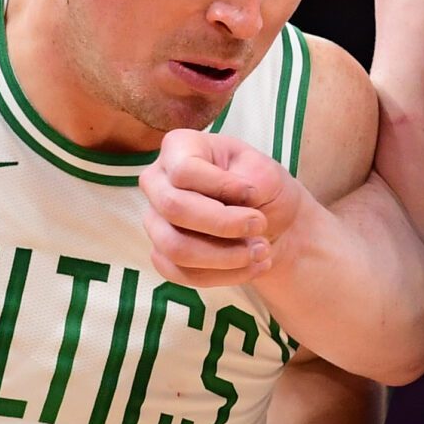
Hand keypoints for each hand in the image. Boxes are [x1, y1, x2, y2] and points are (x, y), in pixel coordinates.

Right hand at [139, 129, 307, 288]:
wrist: (269, 220)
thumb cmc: (261, 186)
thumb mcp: (265, 172)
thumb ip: (251, 181)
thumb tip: (237, 201)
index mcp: (178, 148)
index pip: (184, 171)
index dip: (221, 187)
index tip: (253, 195)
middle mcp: (157, 182)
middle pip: (174, 208)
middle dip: (224, 225)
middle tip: (260, 226)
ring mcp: (155, 220)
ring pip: (175, 248)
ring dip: (226, 257)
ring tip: (261, 251)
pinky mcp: (162, 254)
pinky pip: (180, 274)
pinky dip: (223, 275)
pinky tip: (252, 267)